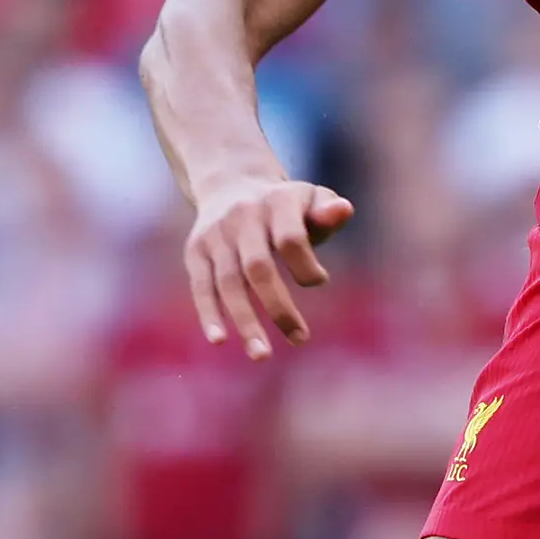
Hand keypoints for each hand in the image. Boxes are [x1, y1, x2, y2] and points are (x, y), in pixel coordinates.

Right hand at [184, 172, 356, 358]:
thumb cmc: (286, 205)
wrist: (232, 183)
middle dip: (278, 307)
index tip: (319, 280)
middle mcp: (243, 216)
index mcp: (276, 201)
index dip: (306, 267)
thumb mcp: (311, 200)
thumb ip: (329, 212)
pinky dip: (209, 313)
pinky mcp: (196, 250)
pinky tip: (219, 340)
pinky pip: (201, 286)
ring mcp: (216, 234)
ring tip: (261, 355)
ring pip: (229, 282)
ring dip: (245, 321)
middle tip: (300, 339)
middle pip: (258, 267)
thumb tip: (344, 210)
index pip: (291, 239)